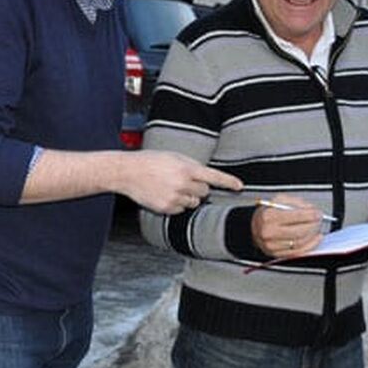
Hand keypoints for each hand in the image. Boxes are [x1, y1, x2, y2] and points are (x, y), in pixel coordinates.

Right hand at [119, 150, 241, 213]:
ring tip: (172, 187)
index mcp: (186, 168)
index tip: (239, 186)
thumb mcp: (174, 157)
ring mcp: (175, 198)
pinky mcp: (166, 208)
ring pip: (194, 203)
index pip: (213, 176)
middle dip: (199, 188)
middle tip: (184, 181)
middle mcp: (183, 184)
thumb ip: (191, 166)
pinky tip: (164, 194)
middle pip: (205, 192)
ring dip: (189, 197)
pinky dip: (177, 204)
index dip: (228, 182)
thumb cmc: (150, 161)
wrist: (128, 172)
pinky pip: (181, 210)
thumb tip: (205, 177)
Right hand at [252, 194, 323, 257]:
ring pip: (299, 243)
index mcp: (268, 216)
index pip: (295, 216)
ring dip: (312, 236)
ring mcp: (271, 245)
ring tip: (317, 228)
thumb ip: (296, 203)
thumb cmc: (267, 212)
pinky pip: (297, 252)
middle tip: (319, 220)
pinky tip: (314, 239)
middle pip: (299, 231)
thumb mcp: (279, 200)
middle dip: (313, 225)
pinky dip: (309, 246)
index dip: (310, 215)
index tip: (317, 213)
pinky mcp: (276, 254)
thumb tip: (311, 209)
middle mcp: (268, 232)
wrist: (255, 226)